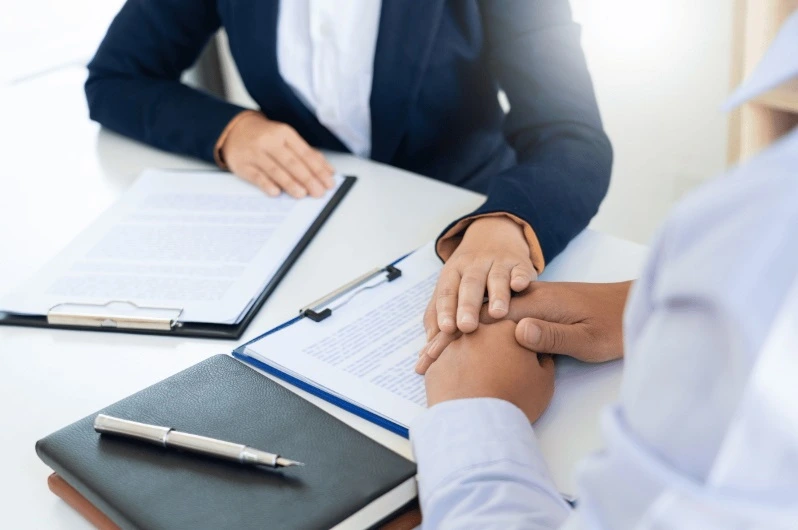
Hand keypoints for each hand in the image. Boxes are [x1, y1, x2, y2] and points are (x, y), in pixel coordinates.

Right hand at [221, 112, 335, 197]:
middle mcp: (269, 141)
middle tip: (319, 192)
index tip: (329, 182)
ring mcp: (255, 153)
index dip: (318, 169)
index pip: (305, 153)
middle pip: (292, 162)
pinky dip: (267, 184)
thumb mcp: (286, 138)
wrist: (235, 131)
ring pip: (275, 170)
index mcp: (284, 133)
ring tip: (302, 194)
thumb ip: (306, 153)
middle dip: (308, 179)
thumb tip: (328, 170)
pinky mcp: (242, 165)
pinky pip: (256, 176)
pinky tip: (276, 192)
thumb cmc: (266, 137)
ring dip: (290, 183)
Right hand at [417, 281, 631, 372]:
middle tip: (423, 361)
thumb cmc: (615, 325)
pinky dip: (476, 331)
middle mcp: (528, 299)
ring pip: (483, 318)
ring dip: (456, 334)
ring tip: (433, 351)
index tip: (435, 354)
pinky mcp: (536, 309)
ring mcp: (530, 302)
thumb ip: (552, 335)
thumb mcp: (587, 337)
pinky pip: (497, 319)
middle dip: (447, 337)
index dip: (457, 337)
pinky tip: (464, 341)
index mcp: (536, 303)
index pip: (486, 320)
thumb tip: (516, 331)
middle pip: (477, 317)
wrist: (634, 307)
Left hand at [423, 216, 535, 337]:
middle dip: (468, 306)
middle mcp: (474, 266)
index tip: (446, 328)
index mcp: (453, 272)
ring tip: (497, 313)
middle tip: (467, 326)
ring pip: (496, 278)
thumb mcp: (450, 287)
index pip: (447, 291)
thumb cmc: (468, 274)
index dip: (446, 309)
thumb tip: (429, 345)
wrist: (493, 235)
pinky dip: (520, 277)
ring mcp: (498, 263)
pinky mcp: (520, 264)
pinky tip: (519, 286)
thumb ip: (437, 315)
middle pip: (470, 285)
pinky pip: (521, 270)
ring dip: (497, 295)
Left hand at [424, 321, 554, 422]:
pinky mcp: (436, 362)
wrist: (479, 421)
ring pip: (459, 344)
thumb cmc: (515, 399)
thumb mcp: (543, 380)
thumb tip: (539, 354)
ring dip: (464, 354)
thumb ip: (543, 360)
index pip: (512, 324)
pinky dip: (446, 368)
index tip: (516, 347)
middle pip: (483, 330)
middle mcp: (477, 329)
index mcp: (507, 328)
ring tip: (470, 374)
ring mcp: (453, 345)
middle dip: (488, 342)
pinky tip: (451, 381)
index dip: (514, 336)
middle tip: (492, 360)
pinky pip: (441, 361)